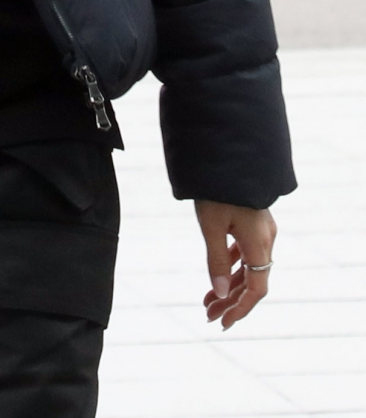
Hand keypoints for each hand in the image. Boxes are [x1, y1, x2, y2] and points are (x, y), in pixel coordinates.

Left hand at [194, 198, 276, 329]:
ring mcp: (262, 229)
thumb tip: (221, 294)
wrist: (226, 152)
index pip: (256, 289)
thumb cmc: (216, 188)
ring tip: (208, 300)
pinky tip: (218, 275)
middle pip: (252, 281)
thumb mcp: (210, 225)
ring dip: (230, 285)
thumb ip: (215, 260)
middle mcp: (266, 238)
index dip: (240, 309)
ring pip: (249, 267)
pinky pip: (245, 251)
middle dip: (231, 301)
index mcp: (259, 243)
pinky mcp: (253, 221)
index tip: (222, 323)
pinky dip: (231, 266)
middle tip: (208, 315)